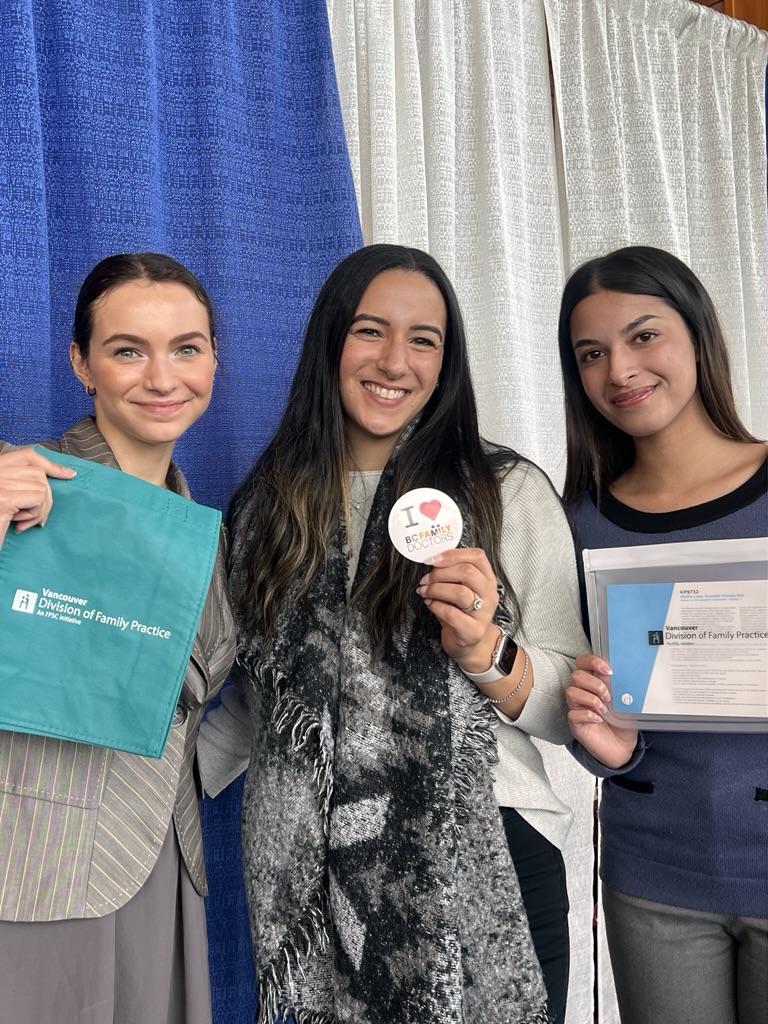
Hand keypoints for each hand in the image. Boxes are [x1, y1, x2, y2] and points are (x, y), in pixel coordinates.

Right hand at [0, 449, 75, 545]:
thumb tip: (62, 474)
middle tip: (35, 519)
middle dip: (44, 497)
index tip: (67, 474)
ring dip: (38, 509)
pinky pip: (37, 498)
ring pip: (40, 487)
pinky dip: (34, 514)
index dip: (49, 465)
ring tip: (22, 523)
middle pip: (37, 473)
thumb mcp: (7, 500)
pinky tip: (18, 525)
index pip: (26, 456)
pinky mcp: (4, 498)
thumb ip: (22, 485)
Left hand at [416, 547, 499, 670]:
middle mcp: (489, 595)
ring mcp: (484, 614)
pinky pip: (452, 614)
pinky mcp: (473, 631)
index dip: (453, 554)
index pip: (477, 557)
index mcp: (487, 579)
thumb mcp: (460, 588)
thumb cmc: (461, 612)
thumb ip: (452, 572)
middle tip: (426, 579)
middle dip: (440, 573)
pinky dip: (436, 606)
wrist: (468, 643)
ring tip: (425, 592)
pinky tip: (430, 605)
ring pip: (460, 593)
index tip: (433, 559)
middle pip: (468, 572)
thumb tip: (432, 559)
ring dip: (436, 590)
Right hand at [566, 654, 638, 768]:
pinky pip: (573, 714)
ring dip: (590, 699)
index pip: (583, 663)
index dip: (592, 662)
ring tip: (604, 709)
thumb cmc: (623, 723)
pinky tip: (599, 720)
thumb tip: (625, 677)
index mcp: (593, 683)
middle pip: (576, 676)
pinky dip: (588, 715)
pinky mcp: (575, 723)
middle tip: (608, 696)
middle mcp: (582, 692)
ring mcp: (577, 708)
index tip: (608, 671)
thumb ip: (623, 688)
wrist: (623, 747)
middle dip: (594, 684)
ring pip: (571, 692)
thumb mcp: (627, 703)